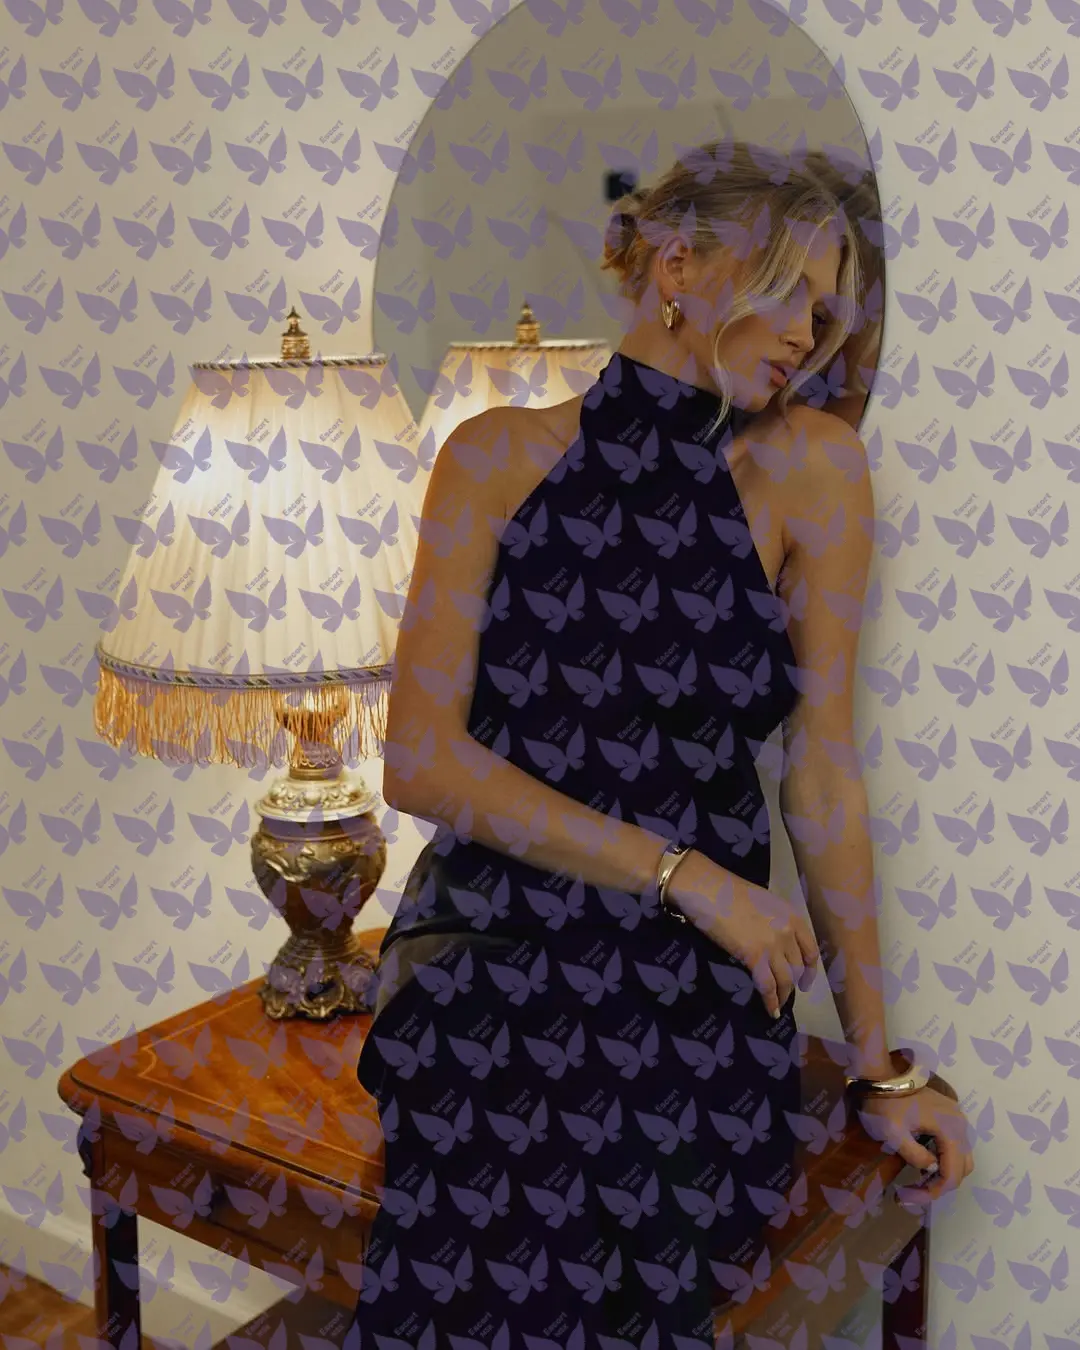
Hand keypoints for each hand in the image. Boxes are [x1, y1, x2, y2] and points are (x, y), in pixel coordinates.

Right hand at [670, 853, 819, 1018]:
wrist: (708, 889)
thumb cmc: (729, 891)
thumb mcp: (764, 903)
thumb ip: (776, 922)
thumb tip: (775, 941)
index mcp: (792, 917)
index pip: (811, 951)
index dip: (809, 971)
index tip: (804, 981)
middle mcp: (788, 932)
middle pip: (797, 968)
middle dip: (793, 985)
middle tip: (785, 994)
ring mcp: (772, 946)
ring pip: (786, 980)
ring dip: (783, 997)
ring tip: (777, 1006)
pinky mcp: (754, 957)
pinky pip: (768, 986)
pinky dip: (770, 1001)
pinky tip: (770, 1011)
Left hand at [853, 1085, 974, 1206]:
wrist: (878, 1074)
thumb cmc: (883, 1103)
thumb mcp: (893, 1134)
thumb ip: (916, 1156)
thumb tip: (931, 1169)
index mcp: (950, 1129)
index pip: (952, 1175)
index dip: (932, 1193)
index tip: (906, 1197)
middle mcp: (960, 1124)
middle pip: (962, 1168)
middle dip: (939, 1186)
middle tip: (911, 1193)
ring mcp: (955, 1118)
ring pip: (960, 1158)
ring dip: (942, 1174)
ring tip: (917, 1183)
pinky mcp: (947, 1115)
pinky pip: (953, 1145)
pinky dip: (942, 1159)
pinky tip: (923, 1165)